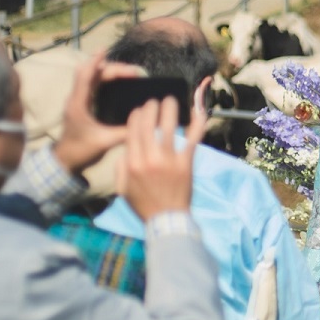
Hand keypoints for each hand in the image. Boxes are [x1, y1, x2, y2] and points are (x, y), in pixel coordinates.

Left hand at [53, 50, 146, 174]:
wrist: (64, 161)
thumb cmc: (81, 151)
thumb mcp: (105, 142)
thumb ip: (125, 132)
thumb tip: (148, 122)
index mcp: (78, 104)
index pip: (85, 76)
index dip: (95, 61)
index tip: (105, 50)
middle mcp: (76, 98)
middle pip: (91, 73)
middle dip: (112, 68)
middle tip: (135, 72)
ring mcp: (78, 101)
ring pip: (91, 77)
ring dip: (108, 72)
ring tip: (130, 73)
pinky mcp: (82, 105)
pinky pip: (93, 85)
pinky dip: (106, 79)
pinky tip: (120, 82)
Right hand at [115, 95, 195, 220]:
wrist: (166, 219)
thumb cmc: (144, 204)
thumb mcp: (122, 188)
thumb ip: (120, 167)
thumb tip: (125, 149)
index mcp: (131, 163)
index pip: (132, 132)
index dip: (136, 116)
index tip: (139, 109)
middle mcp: (148, 158)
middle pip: (147, 125)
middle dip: (150, 108)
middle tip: (154, 101)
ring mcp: (168, 160)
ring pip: (167, 127)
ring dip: (169, 109)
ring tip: (170, 100)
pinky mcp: (185, 163)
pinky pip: (192, 139)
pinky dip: (196, 123)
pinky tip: (199, 111)